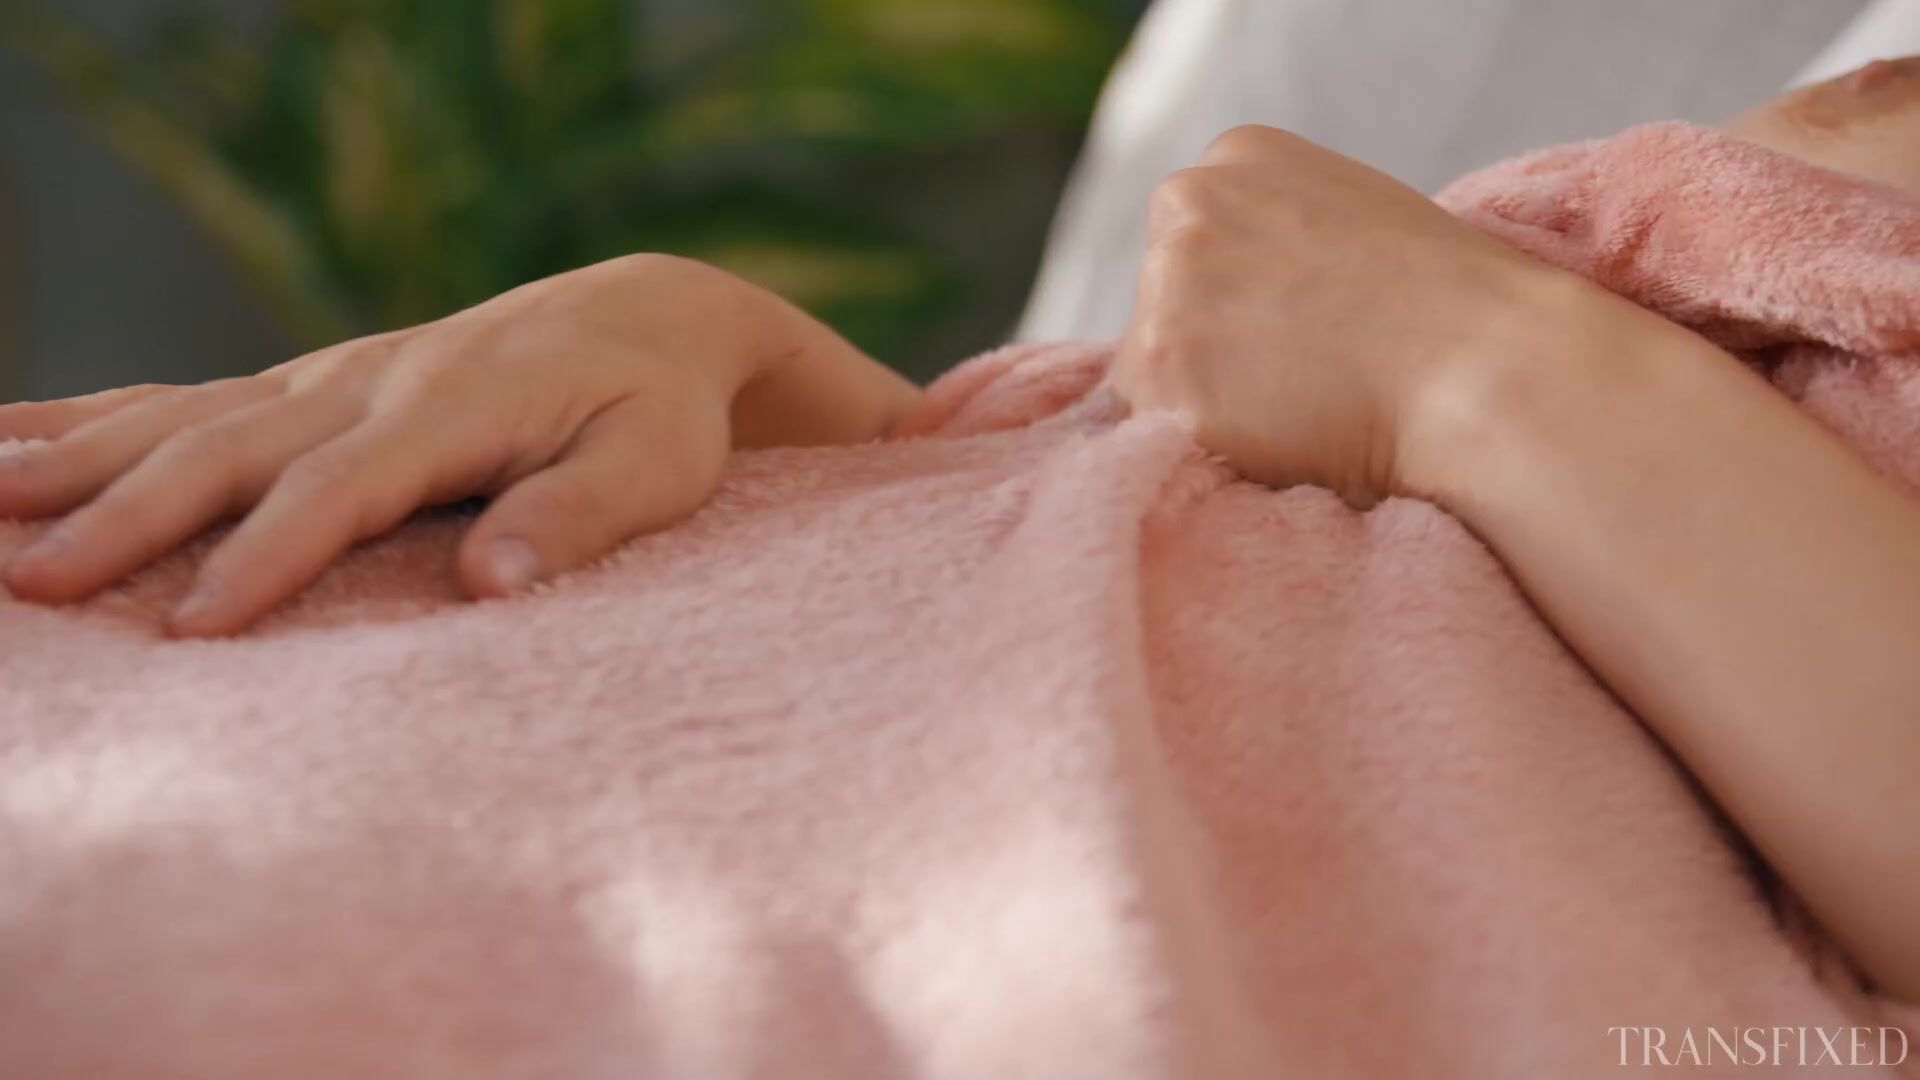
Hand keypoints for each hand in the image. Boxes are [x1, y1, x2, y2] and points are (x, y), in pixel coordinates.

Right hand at [0, 255, 819, 635]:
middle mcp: (370, 382)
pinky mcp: (311, 383)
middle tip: (34, 577)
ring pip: (185, 414)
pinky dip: (95, 414)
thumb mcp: (656, 464)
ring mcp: (329, 376)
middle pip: (230, 449)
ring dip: (79, 455)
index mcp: (452, 407)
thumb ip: (580, 516)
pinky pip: (188, 395)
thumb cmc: (656, 408)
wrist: (640, 315)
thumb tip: (491, 584)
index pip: (341, 490)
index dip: (267, 558)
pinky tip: (10, 436)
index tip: (193, 628)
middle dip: (129, 513)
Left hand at [1111, 125, 1582, 504]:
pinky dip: (1207, 442)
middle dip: (1210, 343)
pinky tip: (1278, 436)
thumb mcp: (1351, 218)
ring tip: (1297, 406)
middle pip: (1159, 298)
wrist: (1482, 368)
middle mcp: (1184, 207)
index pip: (1190, 241)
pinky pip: (1158, 425)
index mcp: (1232, 157)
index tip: (1296, 327)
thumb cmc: (1444, 307)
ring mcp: (1164, 289)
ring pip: (1148, 365)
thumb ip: (1273, 235)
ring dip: (1203, 396)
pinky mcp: (1158, 375)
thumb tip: (1227, 295)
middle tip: (1299, 375)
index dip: (1239, 300)